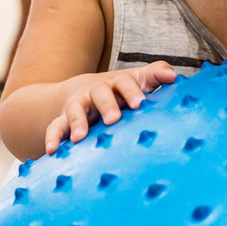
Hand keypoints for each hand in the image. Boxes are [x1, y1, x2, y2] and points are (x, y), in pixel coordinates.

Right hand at [44, 62, 176, 154]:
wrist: (83, 89)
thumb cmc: (120, 90)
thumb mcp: (137, 80)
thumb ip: (155, 75)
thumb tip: (174, 75)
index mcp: (118, 83)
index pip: (125, 82)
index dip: (132, 91)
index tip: (140, 104)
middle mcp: (97, 91)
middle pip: (100, 94)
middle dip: (107, 105)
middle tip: (114, 120)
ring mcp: (79, 105)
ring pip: (76, 109)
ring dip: (77, 122)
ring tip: (80, 137)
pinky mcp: (63, 119)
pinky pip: (55, 127)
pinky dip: (53, 137)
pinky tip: (52, 150)